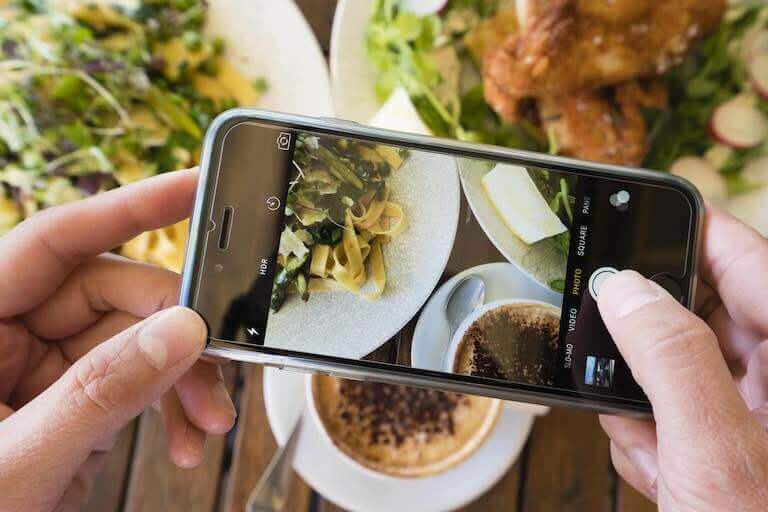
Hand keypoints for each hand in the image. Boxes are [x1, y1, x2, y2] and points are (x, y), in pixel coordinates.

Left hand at [0, 169, 236, 511]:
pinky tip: (187, 437)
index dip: (129, 207)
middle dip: (176, 334)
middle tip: (217, 369)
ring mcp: (44, 363)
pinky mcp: (75, 393)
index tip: (195, 187)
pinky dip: (172, 404)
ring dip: (183, 379)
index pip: (56, 241)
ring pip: (138, 337)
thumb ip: (100, 392)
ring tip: (207, 423)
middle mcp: (9, 330)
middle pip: (114, 292)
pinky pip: (138, 377)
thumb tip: (180, 331)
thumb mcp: (23, 459)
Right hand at [597, 206, 767, 510]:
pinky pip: (678, 412)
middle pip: (700, 316)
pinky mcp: (735, 443)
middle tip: (618, 369)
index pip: (747, 259)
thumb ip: (671, 362)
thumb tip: (623, 292)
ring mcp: (759, 414)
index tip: (634, 217)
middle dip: (648, 348)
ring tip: (656, 451)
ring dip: (647, 406)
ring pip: (679, 368)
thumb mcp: (717, 458)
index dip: (690, 230)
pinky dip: (655, 439)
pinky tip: (663, 473)